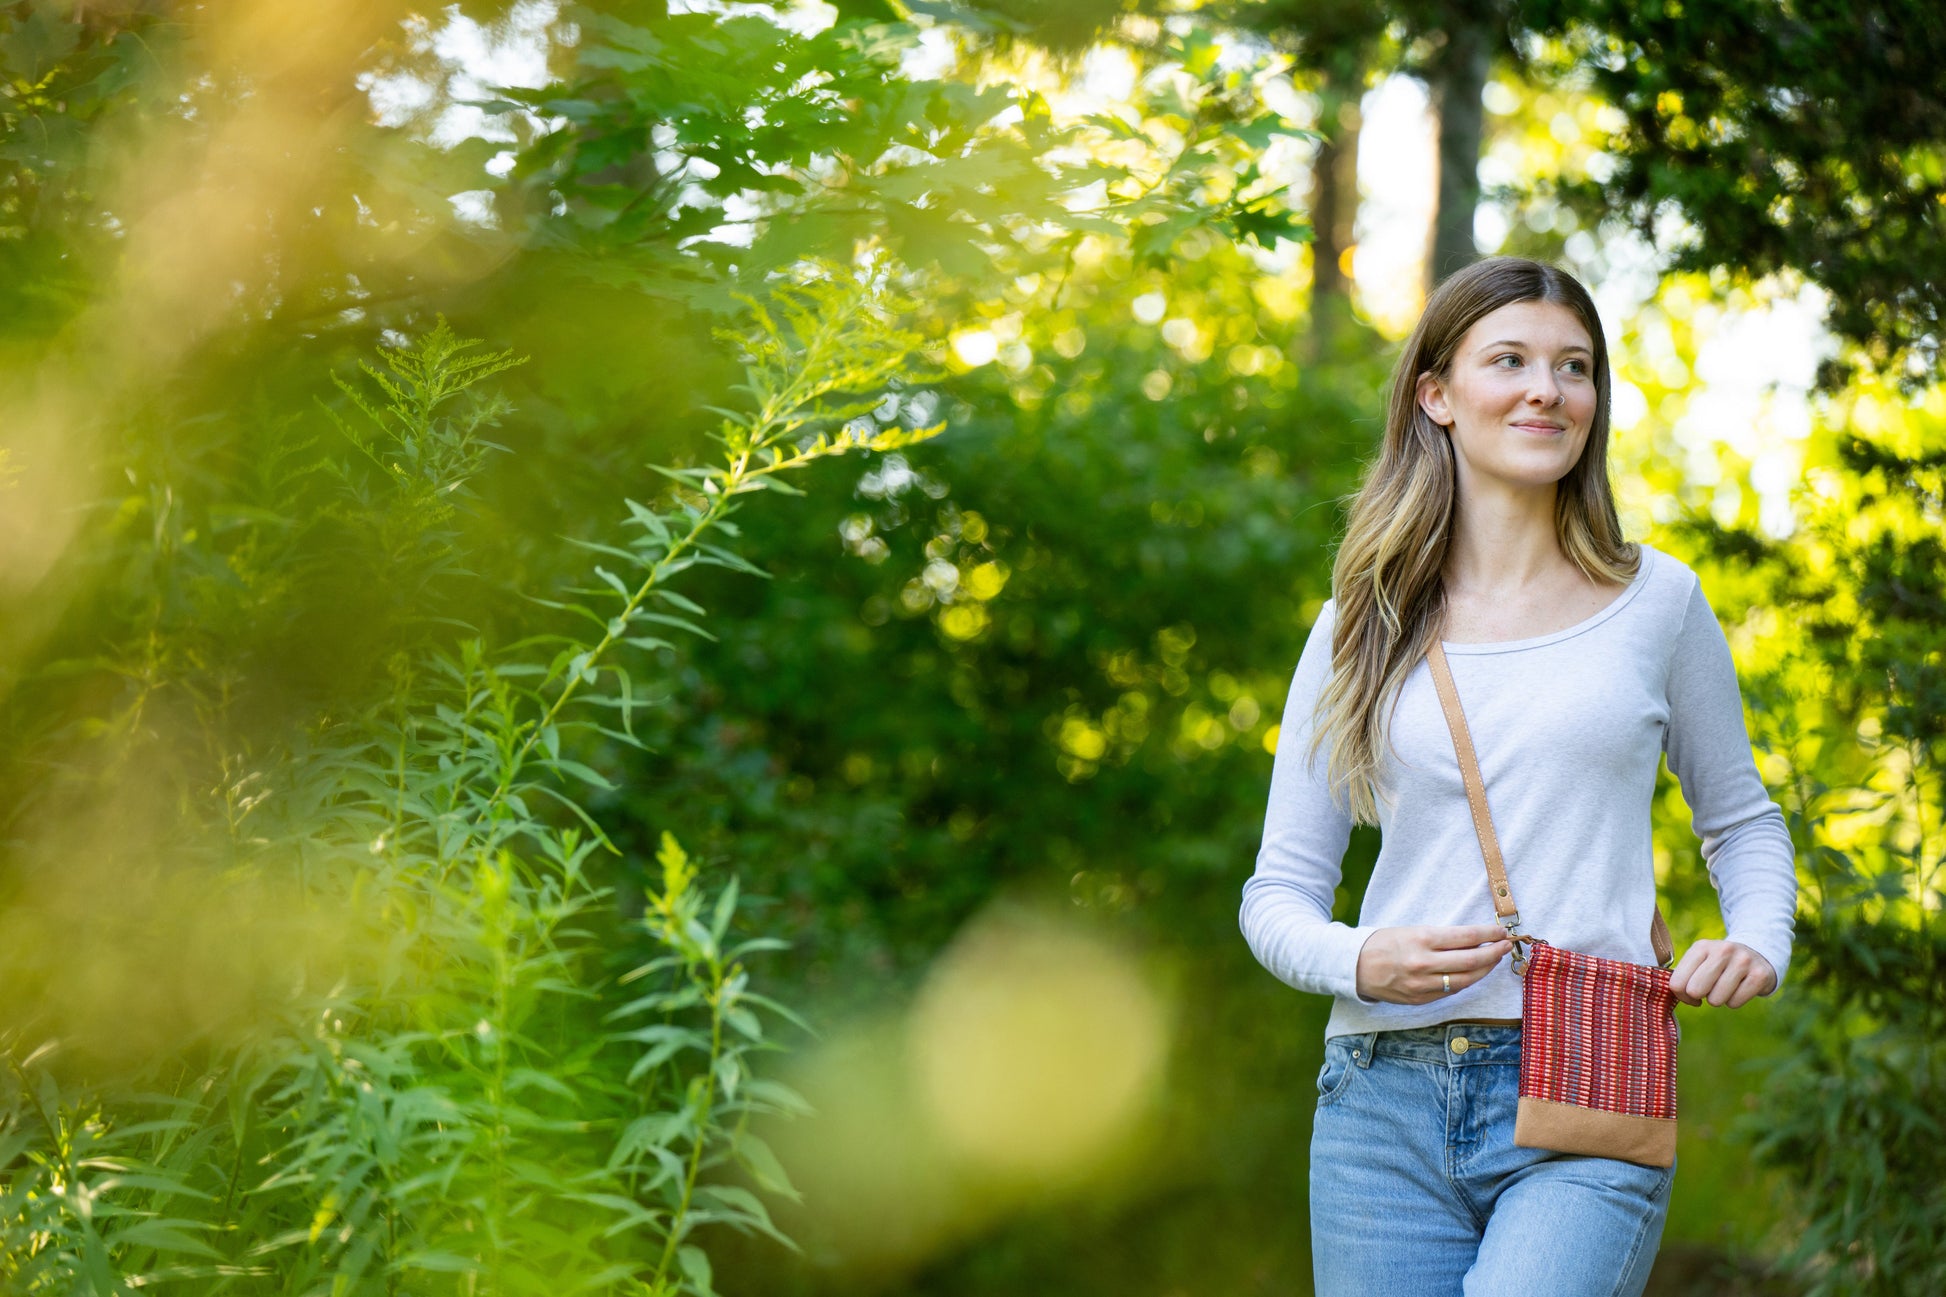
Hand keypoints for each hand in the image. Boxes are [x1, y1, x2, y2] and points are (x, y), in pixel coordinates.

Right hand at [1355, 924, 1513, 1004]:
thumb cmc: (1383, 943)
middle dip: (1494, 953)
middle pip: (1471, 960)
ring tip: (1494, 960)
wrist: (1354, 966)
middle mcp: (1424, 963)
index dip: (1488, 934)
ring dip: (1484, 969)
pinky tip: (1474, 973)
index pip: (1465, 937)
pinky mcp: (1421, 999)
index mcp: (1421, 940)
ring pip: (1465, 980)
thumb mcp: (1410, 931)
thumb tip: (1473, 939)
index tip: (1501, 931)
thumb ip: (1440, 938)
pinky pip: (1451, 991)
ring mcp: (1423, 984)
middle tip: (1506, 945)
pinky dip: (1466, 981)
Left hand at [1668, 939, 1775, 1007]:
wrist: (1758, 955)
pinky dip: (1734, 1002)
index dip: (1681, 995)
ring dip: (1718, 999)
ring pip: (1715, 1000)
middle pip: (1695, 990)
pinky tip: (1739, 988)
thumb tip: (1674, 995)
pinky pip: (1735, 1003)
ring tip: (1725, 986)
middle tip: (1708, 990)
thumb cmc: (1719, 964)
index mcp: (1701, 947)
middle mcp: (1722, 950)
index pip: (1677, 982)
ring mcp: (1743, 961)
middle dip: (1700, 997)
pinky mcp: (1760, 975)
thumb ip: (1683, 976)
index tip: (1690, 994)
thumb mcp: (1699, 961)